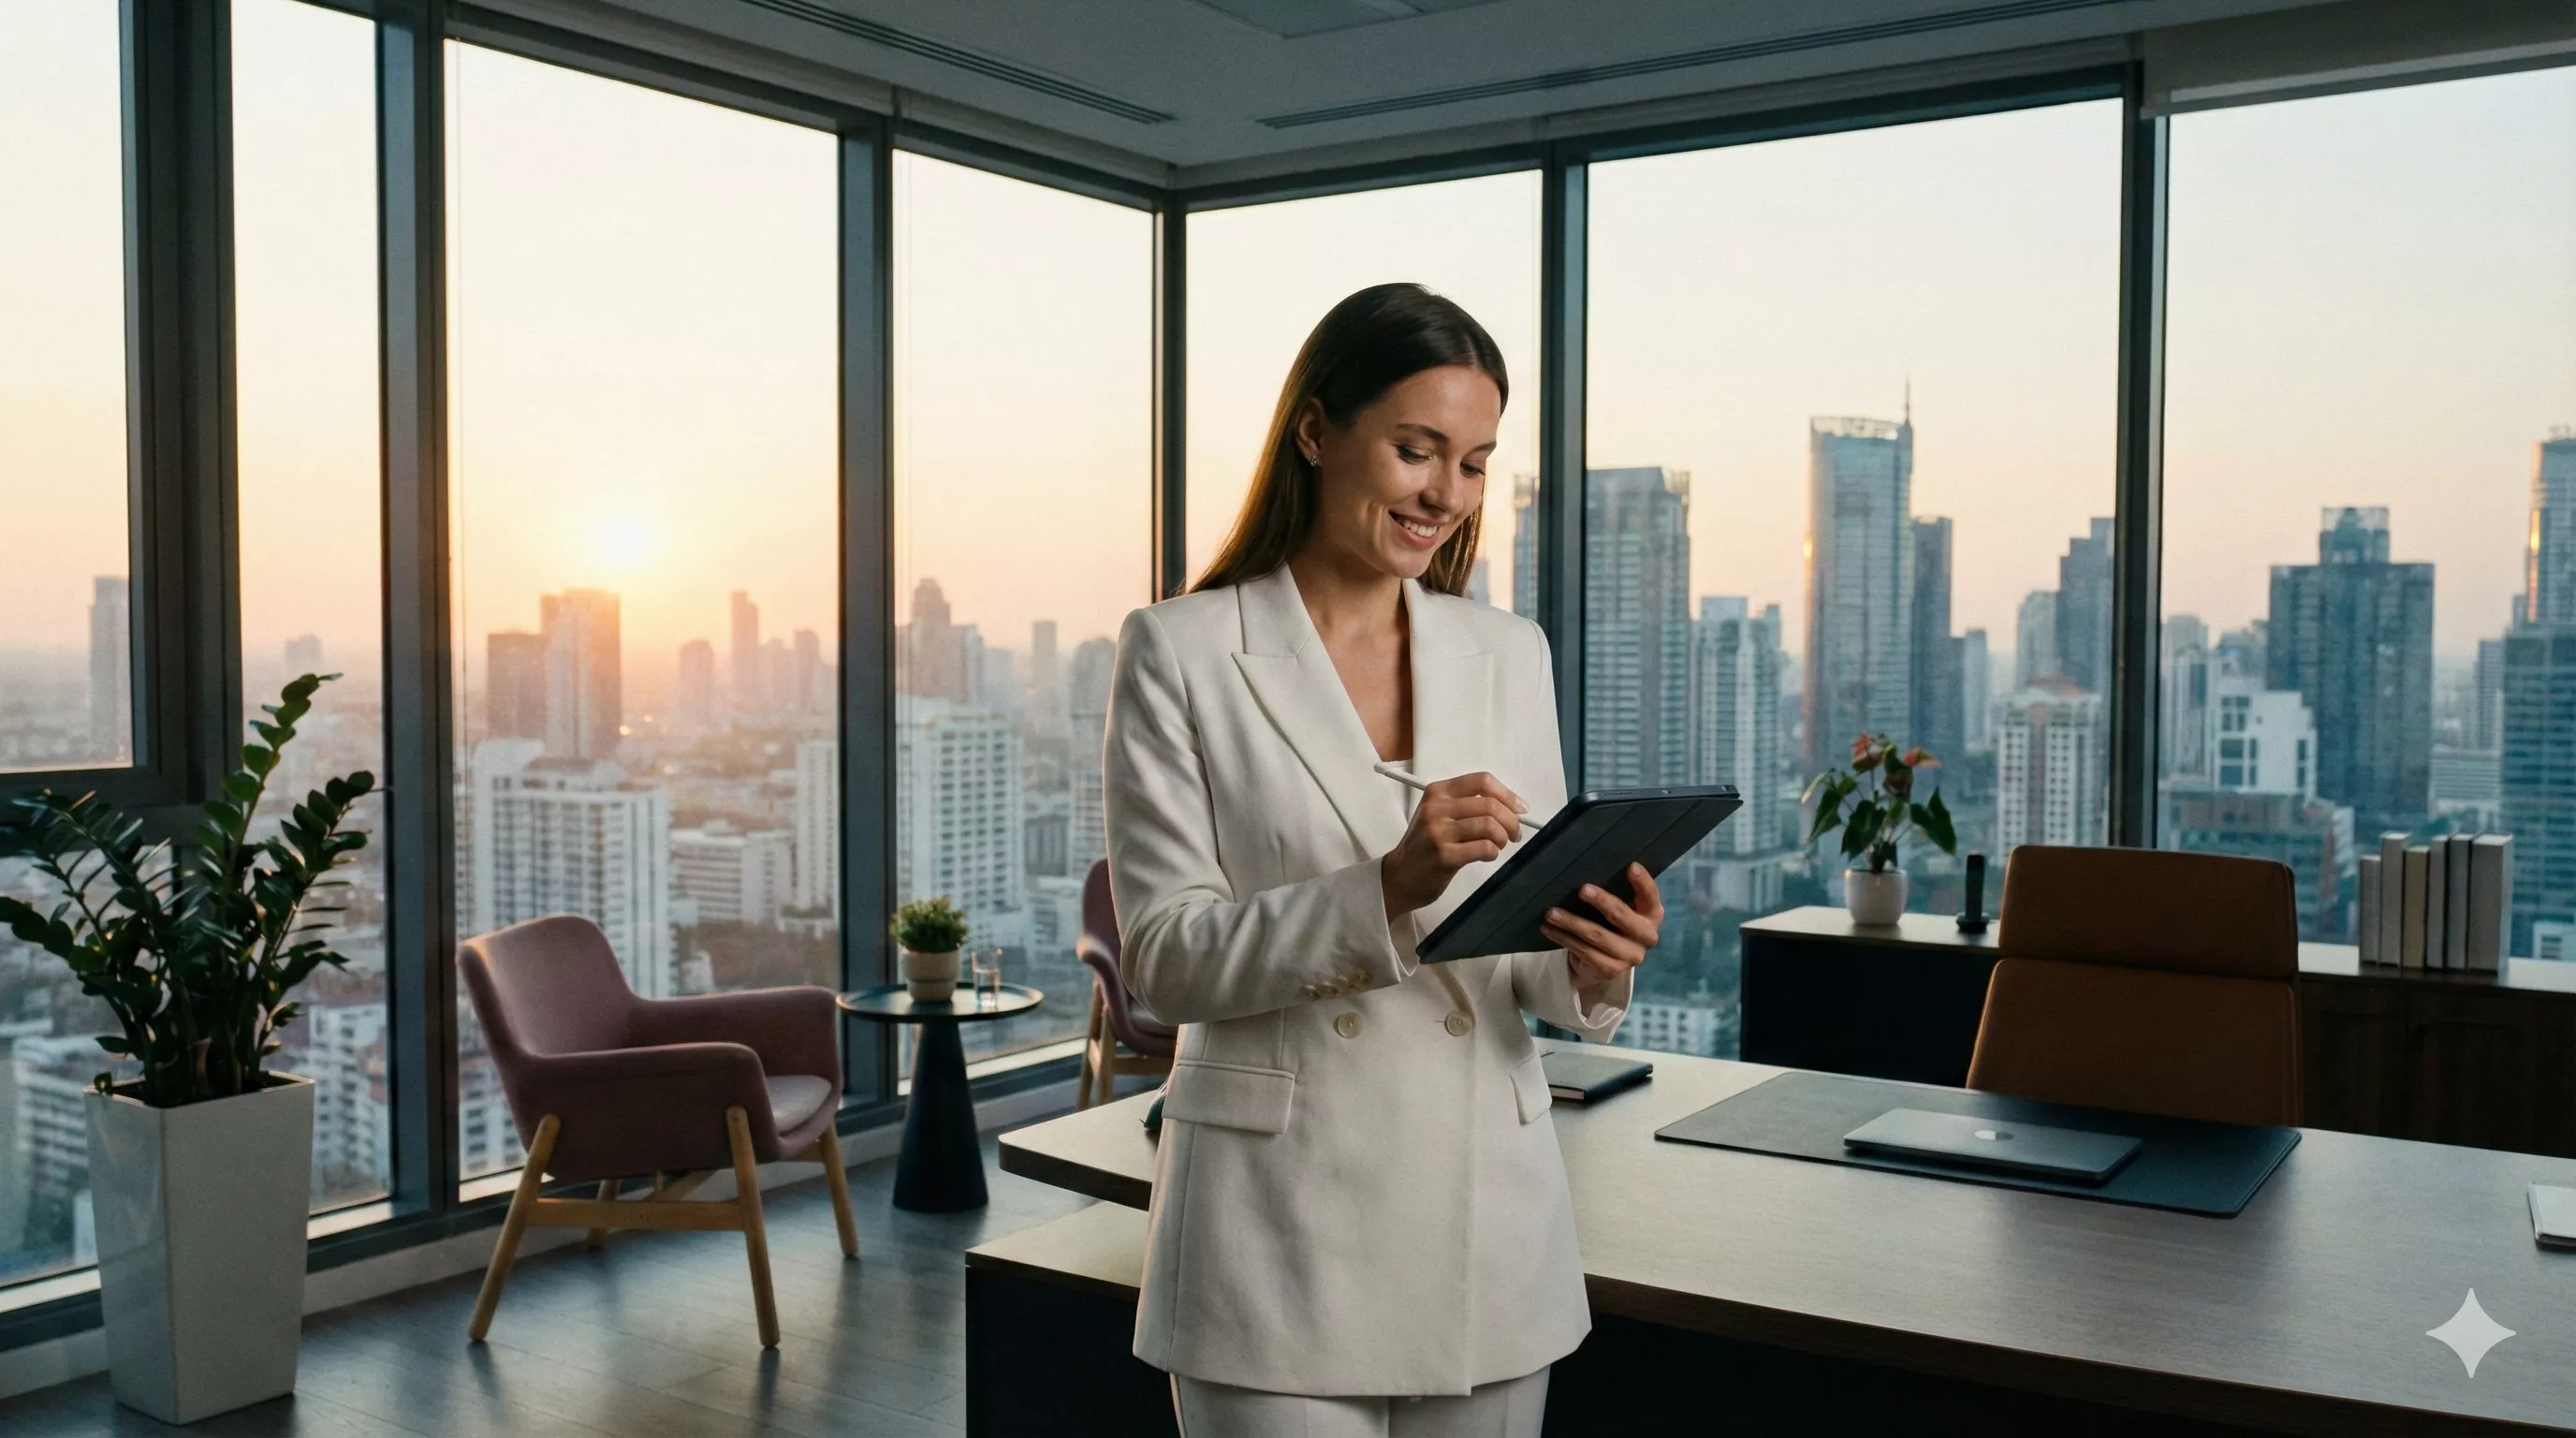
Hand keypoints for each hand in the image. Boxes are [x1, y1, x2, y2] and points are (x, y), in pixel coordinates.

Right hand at [1381, 772, 1527, 918]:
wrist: (1400, 875)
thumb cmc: (1425, 844)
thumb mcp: (1439, 814)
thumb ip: (1468, 805)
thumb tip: (1512, 807)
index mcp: (1438, 791)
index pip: (1482, 781)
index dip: (1507, 794)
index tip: (1520, 809)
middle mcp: (1436, 808)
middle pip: (1490, 804)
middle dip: (1511, 820)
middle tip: (1514, 833)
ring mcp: (1439, 832)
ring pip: (1489, 825)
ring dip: (1503, 837)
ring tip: (1499, 844)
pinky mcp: (1444, 856)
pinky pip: (1484, 848)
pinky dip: (1493, 852)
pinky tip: (1488, 855)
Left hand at [1544, 863, 1661, 1009]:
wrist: (1605, 961)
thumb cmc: (1610, 923)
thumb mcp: (1617, 907)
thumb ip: (1614, 892)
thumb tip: (1585, 866)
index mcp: (1652, 914)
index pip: (1651, 895)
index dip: (1642, 881)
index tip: (1631, 866)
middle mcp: (1647, 936)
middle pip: (1622, 916)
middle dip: (1602, 901)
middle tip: (1582, 889)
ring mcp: (1631, 956)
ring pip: (1598, 936)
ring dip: (1571, 922)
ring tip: (1551, 912)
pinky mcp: (1612, 970)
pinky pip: (1585, 952)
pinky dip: (1564, 939)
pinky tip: (1549, 929)